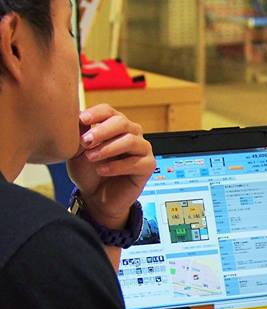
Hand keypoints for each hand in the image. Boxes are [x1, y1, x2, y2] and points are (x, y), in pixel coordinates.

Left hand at [67, 104, 154, 228]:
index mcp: (114, 125)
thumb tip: (76, 116)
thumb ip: (79, 133)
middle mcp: (131, 134)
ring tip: (92, 158)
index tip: (81, 120)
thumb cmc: (88, 172)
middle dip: (102, 131)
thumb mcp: (78, 150)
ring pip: (131, 140)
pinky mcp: (148, 166)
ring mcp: (142, 149)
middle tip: (86, 142)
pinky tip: (102, 170)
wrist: (95, 197)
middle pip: (122, 122)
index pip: (108, 111)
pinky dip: (116, 166)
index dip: (96, 113)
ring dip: (108, 149)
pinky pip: (136, 162)